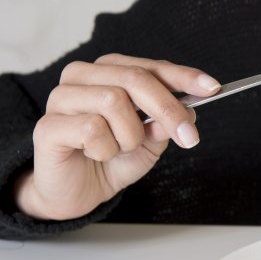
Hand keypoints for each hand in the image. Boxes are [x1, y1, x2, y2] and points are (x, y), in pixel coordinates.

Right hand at [15, 54, 220, 220]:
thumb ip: (166, 123)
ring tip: (120, 149)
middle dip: (168, 109)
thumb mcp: (151, 141)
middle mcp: (83, 75)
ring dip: (129, 135)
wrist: (77, 192)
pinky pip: (91, 129)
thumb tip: (186, 111)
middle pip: (135, 78)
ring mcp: (61, 97)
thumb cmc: (112, 158)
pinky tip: (96, 155)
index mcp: (110, 71)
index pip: (152, 67)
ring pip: (114, 101)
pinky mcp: (47, 125)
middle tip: (189, 137)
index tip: (213, 88)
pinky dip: (106, 149)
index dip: (185, 77)